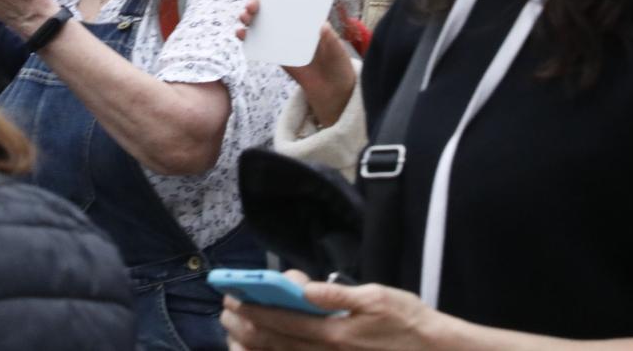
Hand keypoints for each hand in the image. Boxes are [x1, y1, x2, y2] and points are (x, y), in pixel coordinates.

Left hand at [223, 272, 438, 348]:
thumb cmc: (407, 320)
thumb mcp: (377, 298)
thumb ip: (337, 295)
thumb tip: (304, 288)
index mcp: (335, 333)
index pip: (284, 320)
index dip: (255, 309)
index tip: (233, 297)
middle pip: (275, 343)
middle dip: (246, 327)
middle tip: (226, 312)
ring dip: (254, 346)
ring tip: (234, 335)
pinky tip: (262, 350)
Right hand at [236, 0, 357, 128]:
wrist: (332, 89)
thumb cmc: (337, 62)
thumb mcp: (336, 48)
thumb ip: (329, 38)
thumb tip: (322, 27)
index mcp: (305, 17)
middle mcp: (291, 25)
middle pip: (268, 9)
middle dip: (256, 3)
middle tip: (253, 5)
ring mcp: (281, 39)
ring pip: (259, 23)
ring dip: (248, 17)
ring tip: (246, 17)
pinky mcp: (275, 54)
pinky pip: (257, 43)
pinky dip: (246, 37)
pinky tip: (241, 34)